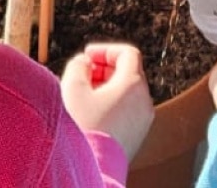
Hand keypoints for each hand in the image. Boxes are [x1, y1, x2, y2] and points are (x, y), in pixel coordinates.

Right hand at [60, 43, 155, 161]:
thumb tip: (84, 62)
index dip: (105, 50)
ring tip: (84, 95)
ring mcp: (143, 119)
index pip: (127, 53)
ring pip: (127, 92)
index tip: (88, 55)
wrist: (93, 166)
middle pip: (128, 72)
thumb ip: (78, 65)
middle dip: (104, 69)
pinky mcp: (137, 135)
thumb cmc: (84, 127)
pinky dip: (112, 103)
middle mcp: (144, 100)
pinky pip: (128, 109)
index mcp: (133, 84)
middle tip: (83, 74)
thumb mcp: (73, 87)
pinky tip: (91, 113)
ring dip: (106, 87)